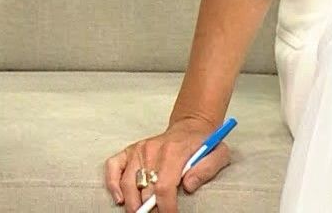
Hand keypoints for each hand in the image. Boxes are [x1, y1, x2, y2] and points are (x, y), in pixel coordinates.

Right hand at [103, 117, 231, 212]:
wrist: (190, 127)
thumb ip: (206, 170)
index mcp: (174, 151)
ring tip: (140, 212)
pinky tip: (120, 199)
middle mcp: (152, 149)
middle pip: (144, 189)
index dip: (165, 207)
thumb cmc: (203, 144)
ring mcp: (139, 150)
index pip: (164, 186)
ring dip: (132, 203)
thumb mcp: (218, 154)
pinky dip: (112, 184)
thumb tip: (188, 186)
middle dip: (150, 208)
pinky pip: (113, 167)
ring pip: (127, 183)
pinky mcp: (130, 151)